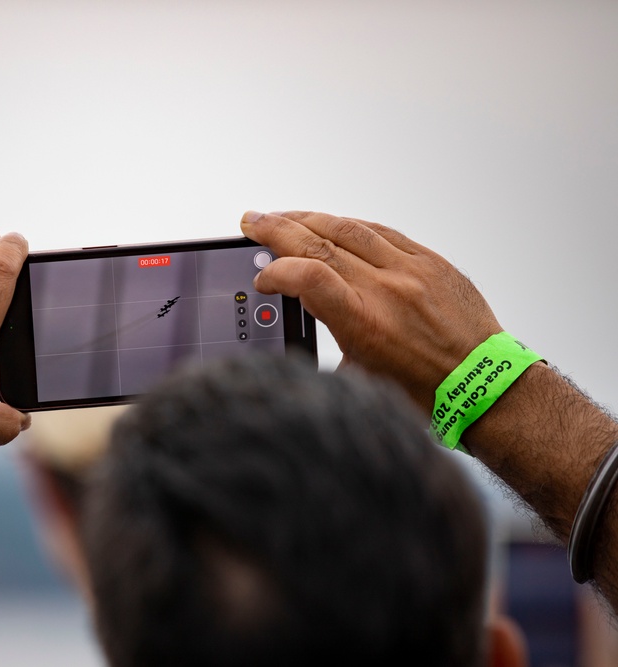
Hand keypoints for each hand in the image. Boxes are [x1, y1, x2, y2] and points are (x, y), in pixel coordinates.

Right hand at [241, 210, 501, 411]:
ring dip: (309, 219)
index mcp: (366, 324)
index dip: (276, 270)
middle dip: (278, 229)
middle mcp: (388, 290)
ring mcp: (412, 271)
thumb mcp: (360, 378)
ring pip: (350, 229)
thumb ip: (328, 343)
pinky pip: (383, 232)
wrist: (485, 386)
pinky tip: (332, 224)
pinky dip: (350, 226)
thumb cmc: (427, 392)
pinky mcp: (432, 262)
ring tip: (284, 217)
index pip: (308, 276)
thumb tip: (299, 322)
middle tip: (253, 221)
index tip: (263, 277)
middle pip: (321, 243)